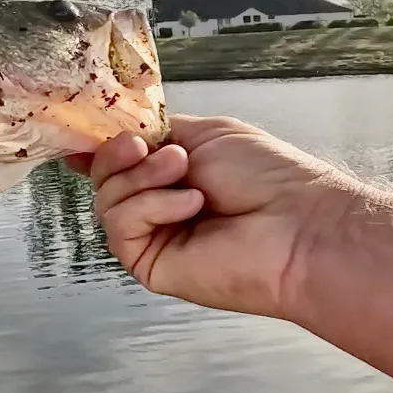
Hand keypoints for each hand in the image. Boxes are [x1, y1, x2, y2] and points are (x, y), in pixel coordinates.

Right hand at [65, 114, 362, 319]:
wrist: (298, 224)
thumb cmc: (267, 176)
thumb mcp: (207, 134)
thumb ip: (158, 133)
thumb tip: (117, 133)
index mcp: (172, 173)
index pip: (120, 160)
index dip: (102, 144)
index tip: (94, 127)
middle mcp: (159, 205)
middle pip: (104, 178)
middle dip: (119, 154)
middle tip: (148, 146)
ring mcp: (154, 236)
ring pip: (107, 201)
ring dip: (141, 176)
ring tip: (182, 170)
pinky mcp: (150, 266)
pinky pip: (122, 227)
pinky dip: (151, 206)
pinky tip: (191, 204)